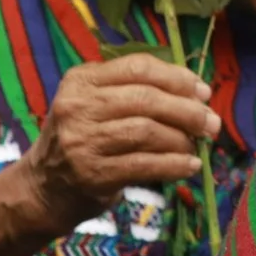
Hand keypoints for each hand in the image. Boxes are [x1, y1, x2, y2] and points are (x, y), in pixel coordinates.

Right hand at [0, 54, 218, 255]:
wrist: (44, 188)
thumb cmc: (84, 140)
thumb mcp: (96, 105)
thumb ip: (136, 92)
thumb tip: (198, 93)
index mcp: (81, 80)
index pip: (137, 67)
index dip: (177, 77)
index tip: (203, 91)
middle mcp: (78, 107)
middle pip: (146, 99)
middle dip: (187, 110)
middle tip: (211, 123)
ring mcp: (82, 141)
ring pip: (147, 131)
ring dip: (182, 139)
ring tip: (197, 146)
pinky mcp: (93, 174)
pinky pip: (145, 164)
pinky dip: (175, 165)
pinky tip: (190, 166)